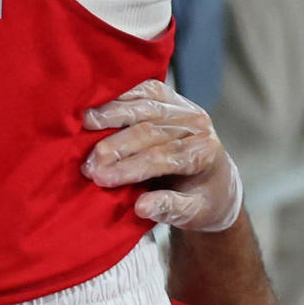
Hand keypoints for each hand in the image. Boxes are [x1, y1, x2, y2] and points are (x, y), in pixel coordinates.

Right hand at [82, 80, 240, 232]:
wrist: (220, 185)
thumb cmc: (204, 203)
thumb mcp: (194, 214)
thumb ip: (169, 208)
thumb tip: (141, 207)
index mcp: (205, 153)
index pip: (161, 157)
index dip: (128, 168)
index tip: (99, 179)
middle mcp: (197, 125)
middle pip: (149, 130)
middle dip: (114, 146)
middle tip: (87, 163)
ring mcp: (185, 108)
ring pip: (145, 105)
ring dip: (111, 114)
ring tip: (84, 124)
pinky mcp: (173, 99)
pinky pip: (146, 90)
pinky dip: (121, 94)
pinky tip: (99, 102)